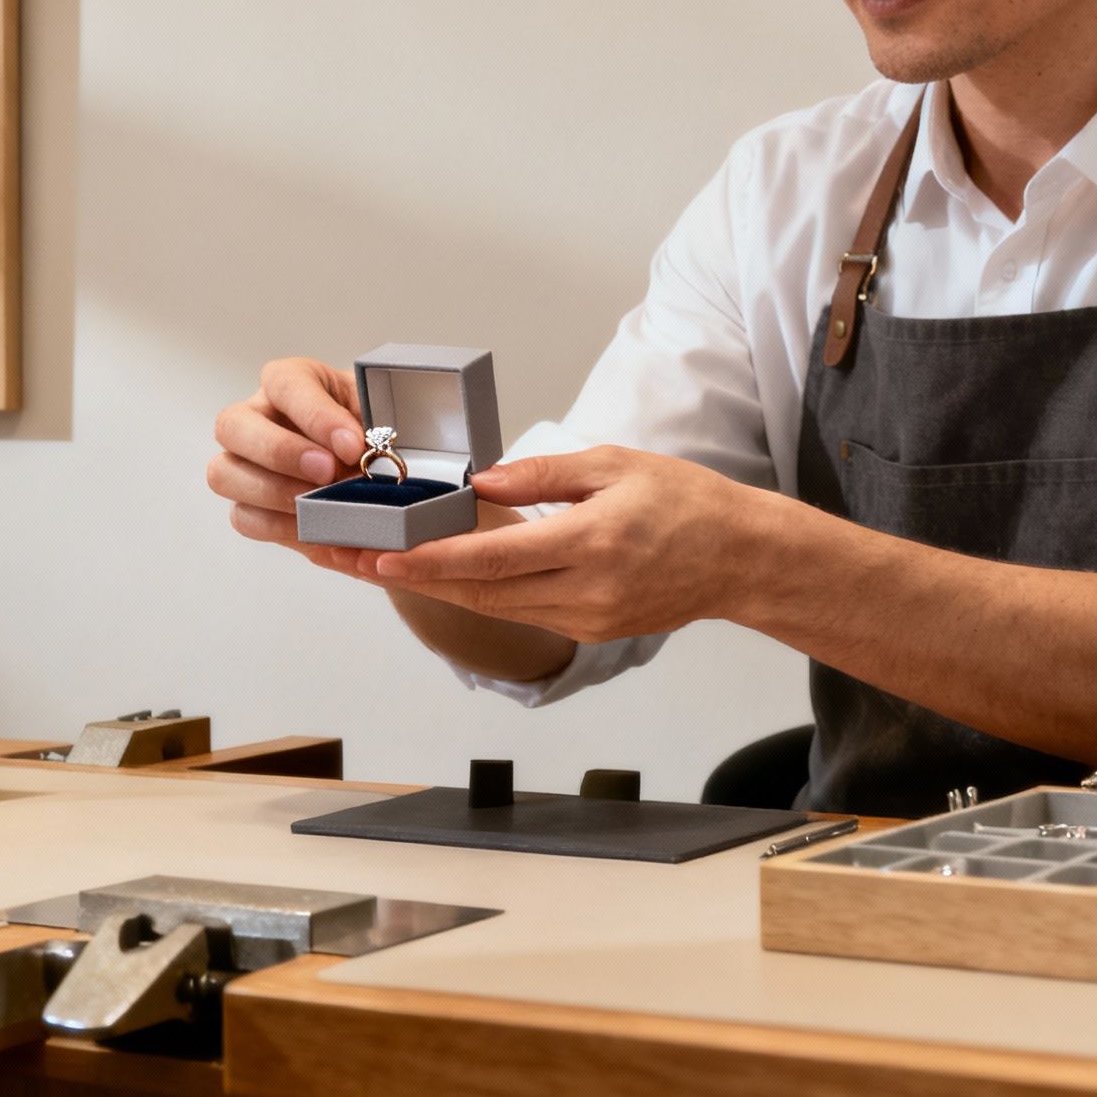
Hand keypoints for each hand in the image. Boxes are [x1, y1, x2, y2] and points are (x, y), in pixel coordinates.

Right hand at [208, 358, 371, 573]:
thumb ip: (375, 433)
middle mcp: (256, 417)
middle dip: (280, 452)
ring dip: (273, 492)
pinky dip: (278, 526)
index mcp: (291, 382)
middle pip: (232, 425)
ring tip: (320, 505)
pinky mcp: (247, 503)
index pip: (285, 383)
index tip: (352, 445)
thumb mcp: (381, 420)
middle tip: (327, 472)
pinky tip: (314, 527)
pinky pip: (243, 516)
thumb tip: (366, 463)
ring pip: (224, 473)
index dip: (315, 414)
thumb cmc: (374, 434)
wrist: (376, 473)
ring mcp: (243, 462)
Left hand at [356, 445, 768, 641]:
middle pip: (480, 592)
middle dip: (413, 578)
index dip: (431, 561)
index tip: (382, 556)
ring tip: (383, 568)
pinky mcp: (590, 632)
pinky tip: (444, 576)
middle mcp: (586, 592)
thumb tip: (479, 483)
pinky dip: (480, 594)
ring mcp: (588, 620)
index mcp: (593, 542)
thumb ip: (542, 474)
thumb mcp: (615, 464)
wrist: (742, 559)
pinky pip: (522, 613)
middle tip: (355, 561)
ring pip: (495, 608)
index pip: (493, 559)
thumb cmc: (685, 500)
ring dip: (438, 590)